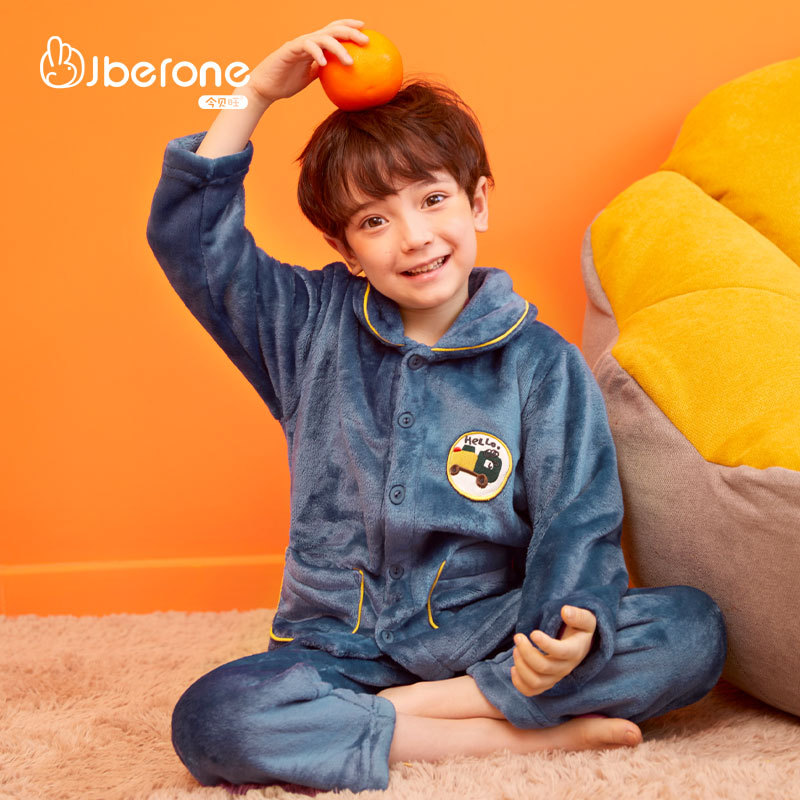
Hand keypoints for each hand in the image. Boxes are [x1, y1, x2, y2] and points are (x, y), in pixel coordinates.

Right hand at [244, 19, 369, 105]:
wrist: (264, 87)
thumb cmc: (286, 83)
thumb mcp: (310, 77)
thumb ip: (324, 73)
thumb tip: (342, 77)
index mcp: (314, 46)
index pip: (333, 30)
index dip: (348, 25)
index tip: (365, 28)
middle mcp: (308, 40)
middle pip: (332, 29)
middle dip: (350, 31)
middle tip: (366, 40)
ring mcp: (299, 44)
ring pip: (323, 38)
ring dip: (339, 47)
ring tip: (350, 61)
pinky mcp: (289, 50)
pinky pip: (306, 47)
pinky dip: (317, 53)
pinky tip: (325, 63)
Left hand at [511, 606, 596, 696]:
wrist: (580, 644)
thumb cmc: (579, 628)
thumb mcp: (585, 619)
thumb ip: (578, 615)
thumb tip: (565, 611)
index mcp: (575, 651)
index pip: (561, 652)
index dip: (546, 644)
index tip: (533, 632)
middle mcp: (565, 668)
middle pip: (543, 667)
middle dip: (526, 652)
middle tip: (518, 637)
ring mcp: (555, 678)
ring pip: (535, 682)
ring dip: (521, 666)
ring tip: (516, 649)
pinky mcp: (545, 683)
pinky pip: (531, 691)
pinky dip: (519, 683)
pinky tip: (513, 668)